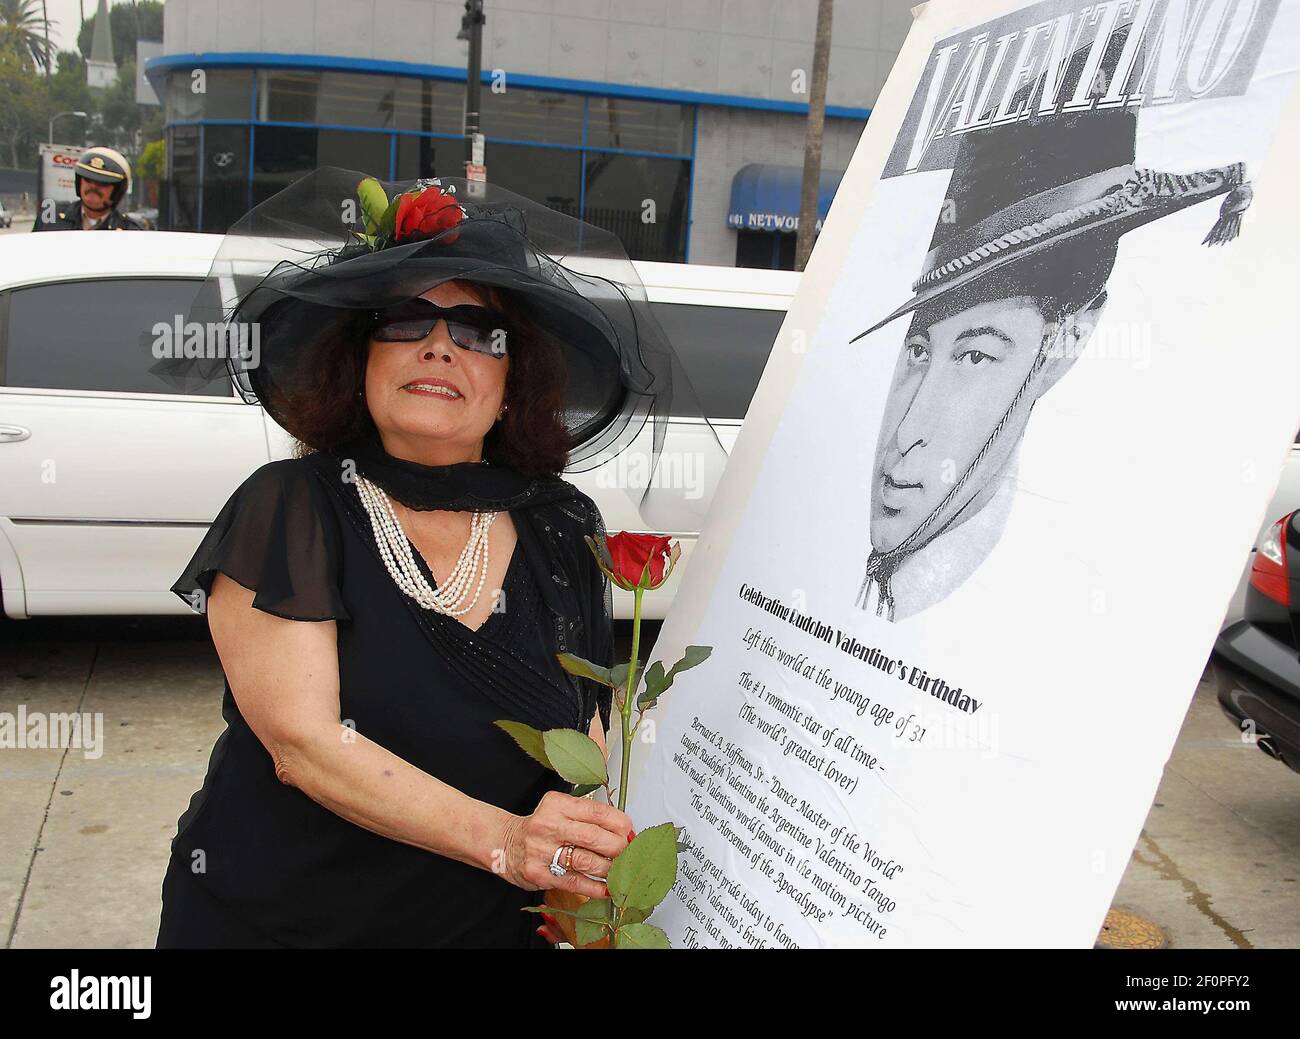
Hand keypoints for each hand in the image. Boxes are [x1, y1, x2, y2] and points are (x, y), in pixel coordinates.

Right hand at [499, 790, 632, 903]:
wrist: (505, 844)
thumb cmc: (541, 827)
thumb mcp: (560, 810)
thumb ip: (588, 817)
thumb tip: (625, 832)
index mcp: (558, 804)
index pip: (597, 812)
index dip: (620, 824)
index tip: (630, 832)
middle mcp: (549, 825)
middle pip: (594, 837)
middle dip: (618, 848)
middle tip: (628, 853)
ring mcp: (542, 850)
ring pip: (586, 861)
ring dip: (609, 869)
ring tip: (620, 871)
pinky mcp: (538, 874)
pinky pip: (574, 882)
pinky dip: (595, 887)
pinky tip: (607, 888)